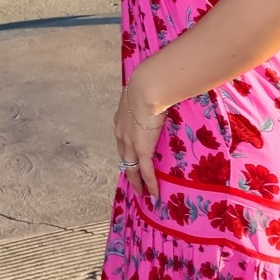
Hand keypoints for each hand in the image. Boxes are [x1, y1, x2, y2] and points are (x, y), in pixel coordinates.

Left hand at [113, 82, 164, 203]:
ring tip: (141, 193)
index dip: (126, 150)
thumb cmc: (148, 85)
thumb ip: (148, 98)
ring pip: (131, 168)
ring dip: (136, 182)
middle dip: (128, 169)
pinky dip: (150, 184)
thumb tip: (159, 92)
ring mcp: (130, 144)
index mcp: (121, 120)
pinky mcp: (142, 150)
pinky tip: (154, 194)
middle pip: (123, 157)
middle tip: (133, 181)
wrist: (147, 88)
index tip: (130, 157)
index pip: (122, 140)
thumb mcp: (144, 92)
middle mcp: (121, 134)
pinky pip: (146, 172)